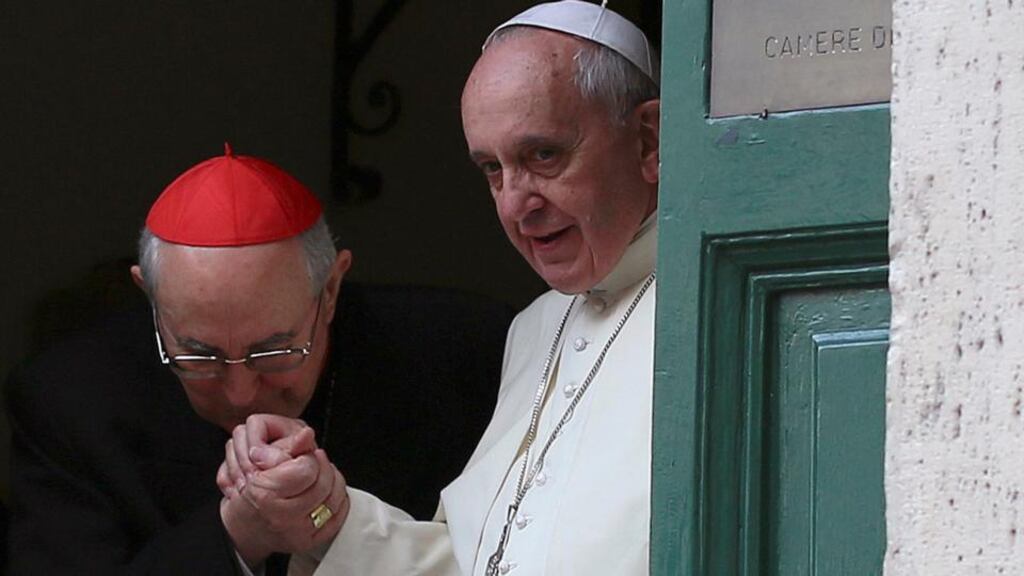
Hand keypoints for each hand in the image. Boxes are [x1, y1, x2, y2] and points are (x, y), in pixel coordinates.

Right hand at [217, 415, 349, 567]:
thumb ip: (287, 446)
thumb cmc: (251, 494)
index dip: (308, 458)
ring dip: (333, 481)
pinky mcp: (309, 542)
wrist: (243, 528)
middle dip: (322, 468)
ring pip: (334, 499)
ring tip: (320, 476)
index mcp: (266, 494)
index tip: (303, 457)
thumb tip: (308, 434)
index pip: (307, 469)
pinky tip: (327, 492)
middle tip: (314, 463)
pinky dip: (337, 501)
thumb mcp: (260, 464)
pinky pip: (337, 517)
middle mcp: (283, 517)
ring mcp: (298, 532)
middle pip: (324, 484)